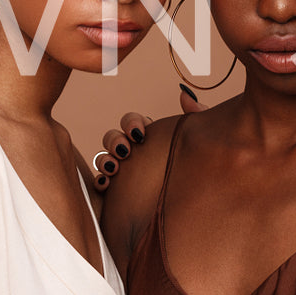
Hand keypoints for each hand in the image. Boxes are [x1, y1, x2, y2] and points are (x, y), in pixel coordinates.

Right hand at [92, 86, 206, 190]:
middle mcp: (131, 151)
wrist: (193, 199)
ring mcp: (121, 170)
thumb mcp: (195, 140)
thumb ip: (194, 115)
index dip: (131, 123)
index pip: (131, 121)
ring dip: (105, 159)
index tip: (140, 133)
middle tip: (125, 151)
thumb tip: (185, 95)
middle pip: (113, 137)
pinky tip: (106, 184)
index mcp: (147, 136)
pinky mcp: (116, 191)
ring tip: (114, 168)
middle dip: (115, 140)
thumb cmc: (193, 164)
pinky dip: (100, 181)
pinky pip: (100, 183)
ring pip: (103, 157)